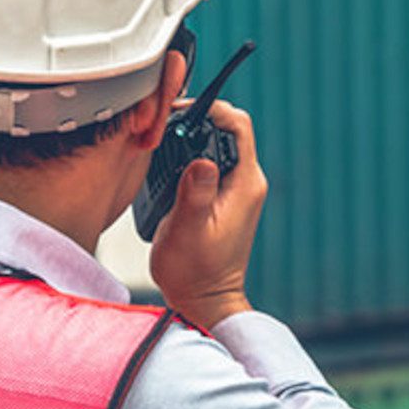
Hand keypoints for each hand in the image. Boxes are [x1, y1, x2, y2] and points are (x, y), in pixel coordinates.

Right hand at [149, 100, 266, 330]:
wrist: (203, 299)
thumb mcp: (189, 230)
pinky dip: (190, 154)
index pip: (239, 126)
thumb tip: (201, 161)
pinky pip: (211, 161)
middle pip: (227, 130)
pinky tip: (167, 160)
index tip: (180, 111)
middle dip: (198, 119)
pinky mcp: (224, 197)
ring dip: (192, 136)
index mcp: (246, 184)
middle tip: (164, 123)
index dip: (211, 110)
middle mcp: (246, 182)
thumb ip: (195, 194)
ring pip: (217, 143)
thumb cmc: (196, 272)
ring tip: (162, 138)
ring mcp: (237, 189)